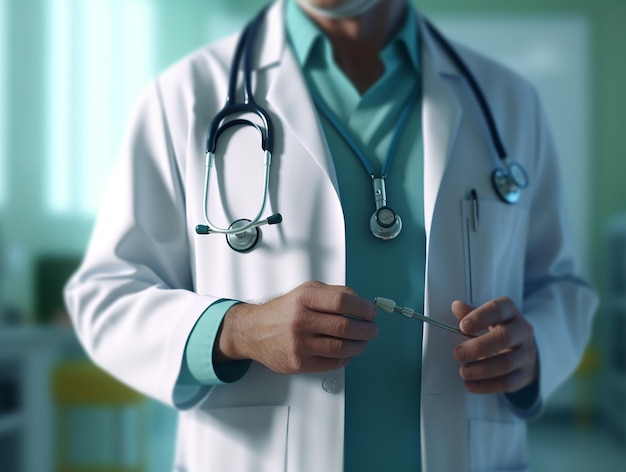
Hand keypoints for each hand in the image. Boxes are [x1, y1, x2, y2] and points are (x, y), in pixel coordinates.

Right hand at [216, 281, 377, 373]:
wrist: (253, 331)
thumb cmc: (283, 311)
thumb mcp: (305, 291)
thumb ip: (332, 294)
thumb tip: (361, 304)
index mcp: (304, 298)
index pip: (343, 301)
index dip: (363, 307)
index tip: (371, 312)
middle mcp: (300, 319)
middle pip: (345, 326)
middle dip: (366, 329)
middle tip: (372, 329)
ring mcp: (299, 343)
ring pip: (341, 347)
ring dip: (359, 345)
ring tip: (363, 341)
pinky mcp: (298, 363)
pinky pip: (331, 363)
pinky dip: (345, 358)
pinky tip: (347, 352)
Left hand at [452, 297, 537, 393]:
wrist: (523, 348)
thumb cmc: (498, 329)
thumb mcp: (487, 317)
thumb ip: (470, 313)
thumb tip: (456, 306)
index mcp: (510, 312)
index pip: (499, 309)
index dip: (481, 317)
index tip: (463, 326)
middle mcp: (522, 331)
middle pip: (505, 337)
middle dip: (479, 347)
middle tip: (458, 354)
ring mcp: (526, 354)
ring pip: (507, 363)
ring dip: (482, 369)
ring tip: (463, 372)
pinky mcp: (525, 374)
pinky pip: (508, 382)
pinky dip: (487, 386)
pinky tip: (470, 385)